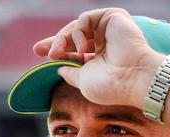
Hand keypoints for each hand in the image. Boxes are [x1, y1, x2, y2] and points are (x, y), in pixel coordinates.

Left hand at [33, 8, 162, 108]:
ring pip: (76, 27)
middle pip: (72, 36)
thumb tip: (58, 67)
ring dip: (62, 40)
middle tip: (38, 50)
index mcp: (99, 58)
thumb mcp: (83, 82)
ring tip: (57, 54)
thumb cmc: (111, 86)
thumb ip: (70, 73)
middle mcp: (104, 42)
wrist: (132, 78)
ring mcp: (108, 29)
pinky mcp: (112, 17)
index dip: (57, 49)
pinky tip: (81, 48)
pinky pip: (84, 19)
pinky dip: (77, 33)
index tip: (39, 54)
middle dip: (54, 42)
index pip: (74, 50)